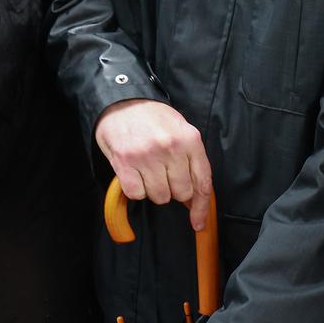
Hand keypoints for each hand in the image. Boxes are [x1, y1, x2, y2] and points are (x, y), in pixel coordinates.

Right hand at [94, 99, 212, 231]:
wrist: (121, 100)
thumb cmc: (153, 118)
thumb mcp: (180, 130)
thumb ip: (190, 160)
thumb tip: (194, 199)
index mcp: (190, 139)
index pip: (202, 182)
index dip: (200, 207)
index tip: (198, 222)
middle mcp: (171, 147)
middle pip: (180, 192)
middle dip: (173, 190)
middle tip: (163, 175)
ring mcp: (147, 155)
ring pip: (159, 196)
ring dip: (153, 190)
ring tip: (147, 171)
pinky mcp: (125, 162)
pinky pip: (136, 194)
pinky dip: (135, 189)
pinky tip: (134, 173)